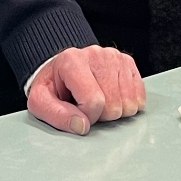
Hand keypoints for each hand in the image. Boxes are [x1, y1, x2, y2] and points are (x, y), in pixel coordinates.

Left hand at [26, 45, 144, 134]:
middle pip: (113, 105)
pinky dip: (128, 103)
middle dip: (101, 115)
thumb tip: (81, 126)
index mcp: (72, 61)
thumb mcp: (40, 102)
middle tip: (86, 106)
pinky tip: (112, 98)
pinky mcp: (127, 62)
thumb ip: (56, 116)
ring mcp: (114, 57)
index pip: (93, 102)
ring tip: (98, 100)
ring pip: (129, 103)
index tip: (77, 113)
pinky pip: (139, 96)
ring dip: (114, 110)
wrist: (59, 68)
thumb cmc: (52, 86)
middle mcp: (96, 54)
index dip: (87, 117)